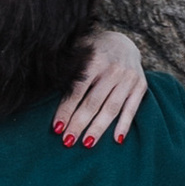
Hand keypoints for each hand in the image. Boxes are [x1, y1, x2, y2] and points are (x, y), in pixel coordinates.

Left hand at [57, 27, 146, 145]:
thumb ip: (67, 67)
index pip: (77, 90)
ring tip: (87, 144)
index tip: (57, 128)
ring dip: (98, 128)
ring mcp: (128, 78)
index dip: (66, 110)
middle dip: (79, 123)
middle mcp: (113, 69)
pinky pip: (132, 108)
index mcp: (94, 59)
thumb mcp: (79, 51)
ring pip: (111, 108)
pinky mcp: (140, 85)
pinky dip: (125, 124)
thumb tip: (43, 85)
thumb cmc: (93, 51)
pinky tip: (117, 140)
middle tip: (68, 141)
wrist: (124, 41)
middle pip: (93, 102)